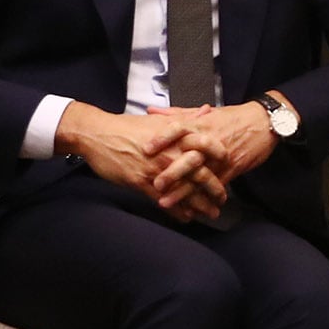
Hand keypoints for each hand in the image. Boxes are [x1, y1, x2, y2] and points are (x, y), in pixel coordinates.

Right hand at [55, 104, 227, 222]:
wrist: (98, 134)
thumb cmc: (128, 126)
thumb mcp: (160, 120)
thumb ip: (187, 118)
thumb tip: (208, 110)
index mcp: (176, 137)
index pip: (208, 150)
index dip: (221, 160)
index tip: (230, 167)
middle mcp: (170, 154)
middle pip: (201, 175)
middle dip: (215, 190)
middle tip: (223, 200)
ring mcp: (157, 170)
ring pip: (186, 192)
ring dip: (200, 205)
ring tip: (211, 213)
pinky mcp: (142, 183)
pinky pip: (165, 201)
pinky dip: (177, 211)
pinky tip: (186, 218)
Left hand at [148, 96, 283, 192]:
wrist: (265, 122)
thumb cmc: (234, 117)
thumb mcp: (206, 112)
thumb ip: (177, 113)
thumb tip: (152, 112)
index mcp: (201, 124)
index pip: (178, 128)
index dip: (162, 138)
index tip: (145, 148)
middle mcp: (210, 141)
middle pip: (189, 157)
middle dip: (172, 173)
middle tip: (155, 184)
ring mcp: (222, 157)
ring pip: (200, 177)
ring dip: (182, 192)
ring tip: (166, 203)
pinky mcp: (233, 169)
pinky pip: (216, 186)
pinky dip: (202, 198)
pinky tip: (189, 209)